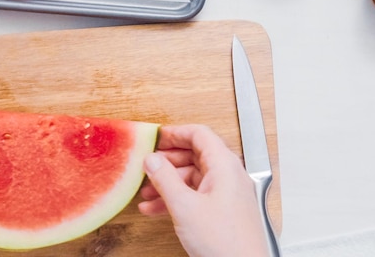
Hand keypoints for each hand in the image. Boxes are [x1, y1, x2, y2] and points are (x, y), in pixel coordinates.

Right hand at [138, 125, 267, 256]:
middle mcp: (227, 175)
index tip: (156, 137)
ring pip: (192, 177)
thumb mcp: (185, 207)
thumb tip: (152, 160)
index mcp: (224, 166)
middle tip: (148, 162)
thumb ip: (165, 179)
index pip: (199, 134)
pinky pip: (195, 195)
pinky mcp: (221, 210)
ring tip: (146, 190)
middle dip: (168, 159)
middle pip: (195, 154)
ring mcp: (226, 193)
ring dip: (168, 181)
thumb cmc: (226, 242)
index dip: (176, 132)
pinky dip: (176, 197)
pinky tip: (155, 208)